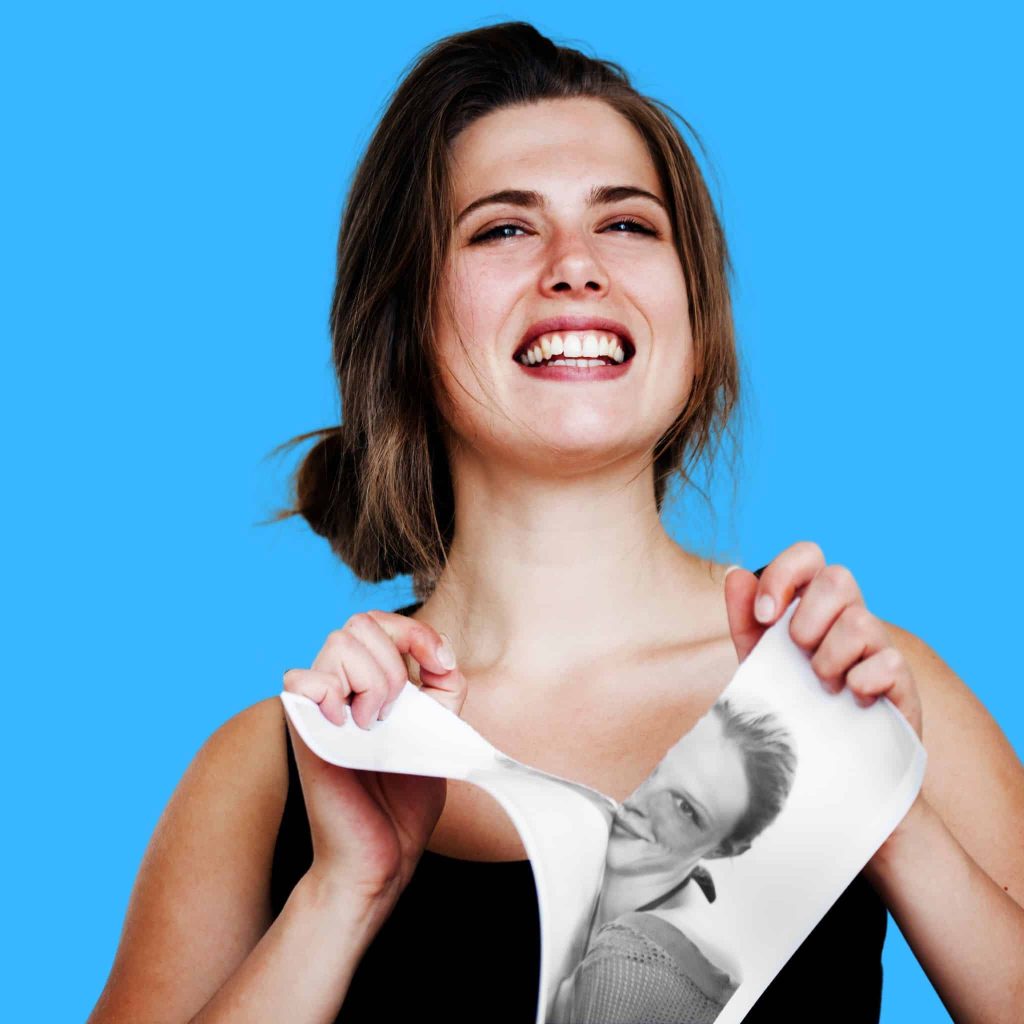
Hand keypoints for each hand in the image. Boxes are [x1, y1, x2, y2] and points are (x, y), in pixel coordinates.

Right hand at [282, 610, 467, 902]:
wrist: (385, 858)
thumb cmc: (404, 801)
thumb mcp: (438, 730)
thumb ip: (442, 688)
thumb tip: (440, 655)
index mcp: (366, 685)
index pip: (378, 623)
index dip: (414, 632)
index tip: (440, 666)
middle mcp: (338, 689)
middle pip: (359, 624)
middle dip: (395, 659)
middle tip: (399, 710)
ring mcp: (317, 707)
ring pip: (339, 642)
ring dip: (373, 679)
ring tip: (376, 723)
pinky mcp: (301, 731)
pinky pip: (300, 679)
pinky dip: (331, 693)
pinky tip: (348, 725)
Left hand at [723, 541, 922, 741]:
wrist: (825, 762)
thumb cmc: (793, 701)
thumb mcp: (758, 660)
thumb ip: (745, 619)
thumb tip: (736, 573)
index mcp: (815, 603)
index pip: (808, 555)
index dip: (783, 575)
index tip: (764, 616)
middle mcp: (850, 616)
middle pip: (840, 577)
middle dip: (807, 618)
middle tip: (798, 652)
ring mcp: (879, 646)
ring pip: (861, 622)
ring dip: (829, 659)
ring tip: (823, 686)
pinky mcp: (902, 682)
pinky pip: (889, 662)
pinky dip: (861, 683)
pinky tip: (852, 700)